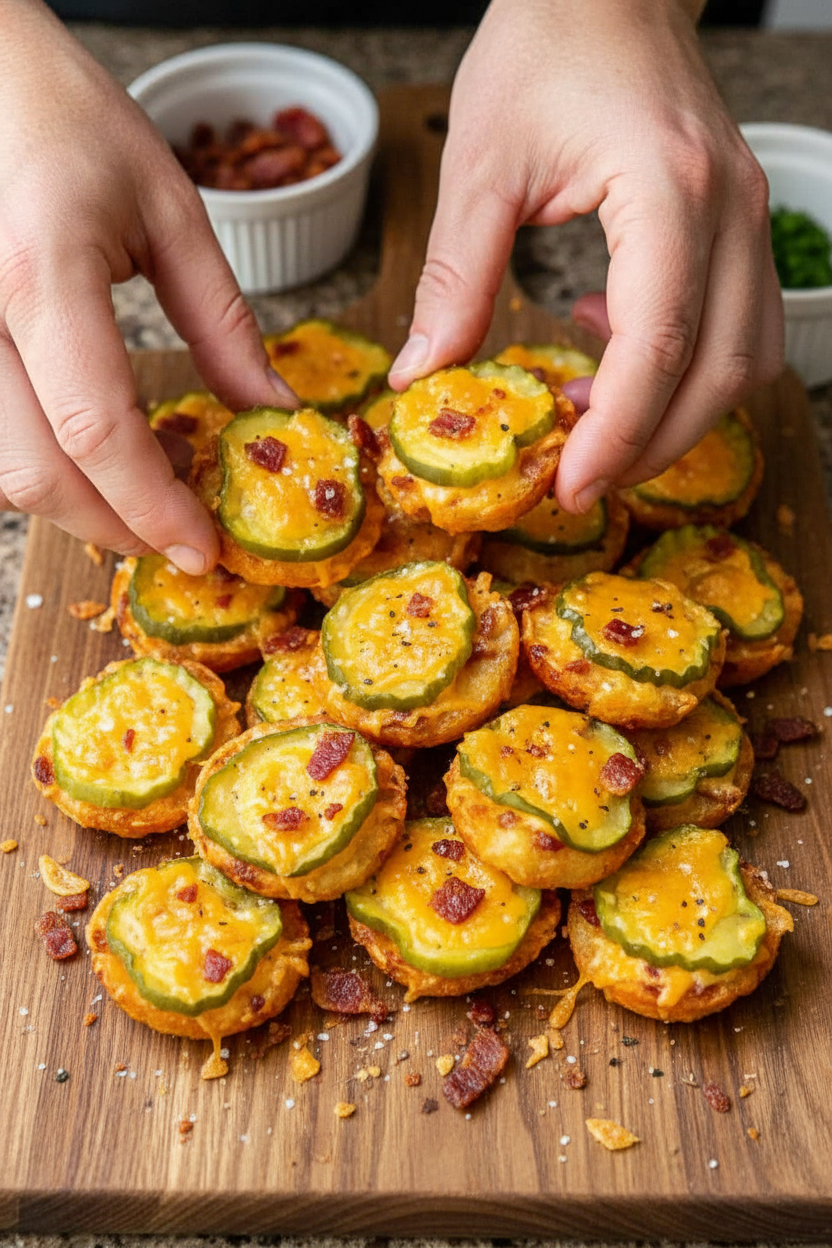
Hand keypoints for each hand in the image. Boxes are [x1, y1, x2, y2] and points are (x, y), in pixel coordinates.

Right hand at [0, 1, 295, 571]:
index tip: (202, 545)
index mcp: (42, 274)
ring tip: (144, 496)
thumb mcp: (168, 208)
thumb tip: (269, 409)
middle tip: (178, 536)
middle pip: (36, 474)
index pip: (96, 429)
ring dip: (76, 505)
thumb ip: (221, 320)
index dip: (151, 505)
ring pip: (0, 469)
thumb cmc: (65, 116)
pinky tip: (92, 455)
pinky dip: (44, 465)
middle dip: (114, 526)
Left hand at [389, 0, 782, 511]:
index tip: (574, 486)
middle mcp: (728, 208)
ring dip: (681, 414)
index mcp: (666, 189)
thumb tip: (424, 374)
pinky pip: (740, 324)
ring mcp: (747, 215)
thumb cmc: (543, 46)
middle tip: (583, 481)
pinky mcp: (740, 222)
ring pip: (748, 358)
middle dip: (655, 445)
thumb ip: (455, 277)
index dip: (620, 432)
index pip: (660, 342)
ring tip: (598, 425)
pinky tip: (613, 345)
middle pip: (722, 370)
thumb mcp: (480, 165)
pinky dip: (688, 366)